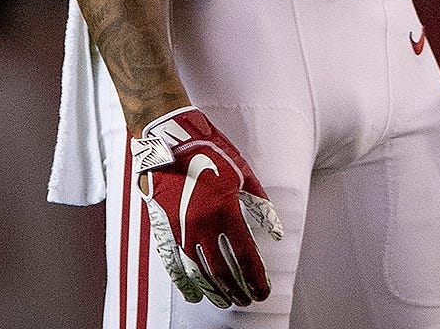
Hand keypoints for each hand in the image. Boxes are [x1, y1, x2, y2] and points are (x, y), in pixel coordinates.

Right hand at [130, 106, 282, 307]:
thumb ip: (260, 205)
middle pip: (223, 271)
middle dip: (238, 289)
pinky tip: (194, 296)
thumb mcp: (242, 172)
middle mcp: (203, 225)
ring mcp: (181, 229)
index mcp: (225, 210)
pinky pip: (174, 265)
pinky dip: (185, 284)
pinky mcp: (164, 229)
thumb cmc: (210, 151)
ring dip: (215, 292)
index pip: (245, 256)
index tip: (263, 292)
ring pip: (199, 273)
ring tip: (227, 302)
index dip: (255, 278)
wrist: (169, 138)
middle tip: (247, 300)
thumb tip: (276, 233)